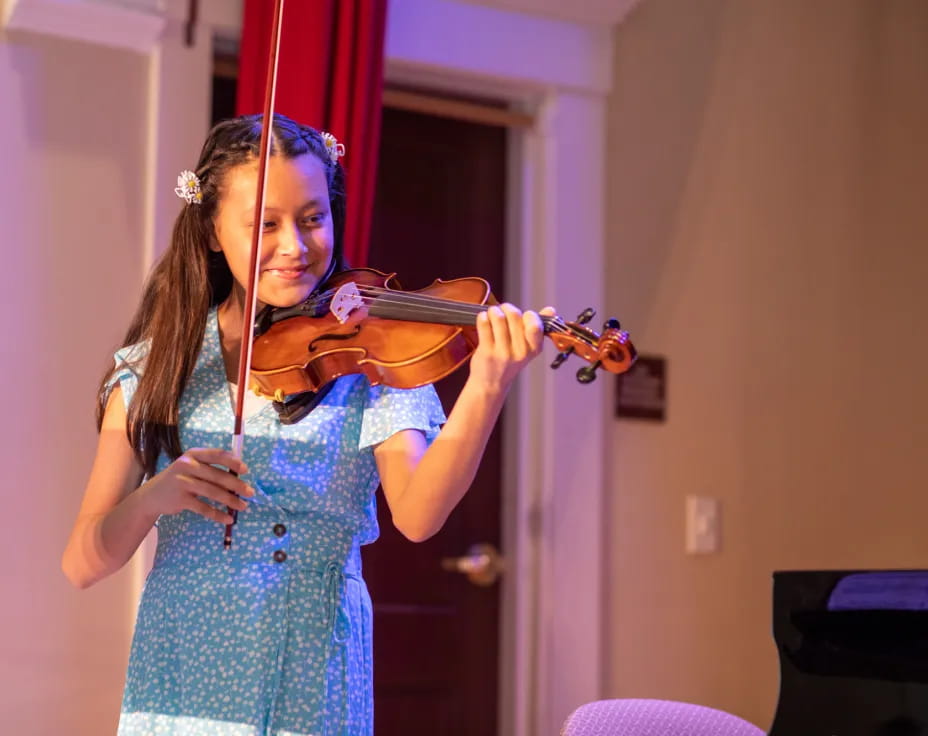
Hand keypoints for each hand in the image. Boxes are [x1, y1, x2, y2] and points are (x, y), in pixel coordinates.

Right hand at [137, 448, 253, 524]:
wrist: (152, 496)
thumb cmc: (179, 479)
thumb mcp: (191, 467)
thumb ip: (210, 468)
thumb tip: (239, 475)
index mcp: (193, 454)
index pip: (217, 455)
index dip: (233, 462)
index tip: (246, 470)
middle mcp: (187, 466)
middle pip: (218, 476)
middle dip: (237, 485)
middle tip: (250, 493)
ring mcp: (183, 482)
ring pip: (213, 492)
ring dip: (231, 500)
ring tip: (243, 506)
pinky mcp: (181, 499)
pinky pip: (204, 508)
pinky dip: (217, 514)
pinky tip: (228, 519)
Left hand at [469, 303, 554, 392]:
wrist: (490, 384)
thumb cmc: (508, 362)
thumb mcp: (527, 348)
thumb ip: (537, 327)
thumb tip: (551, 310)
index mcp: (534, 348)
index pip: (535, 324)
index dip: (527, 315)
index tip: (522, 317)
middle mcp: (521, 351)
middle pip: (514, 315)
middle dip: (506, 308)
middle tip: (502, 312)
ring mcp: (503, 352)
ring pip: (498, 317)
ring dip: (493, 311)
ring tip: (492, 315)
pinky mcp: (487, 352)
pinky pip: (484, 323)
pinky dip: (483, 317)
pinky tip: (484, 321)